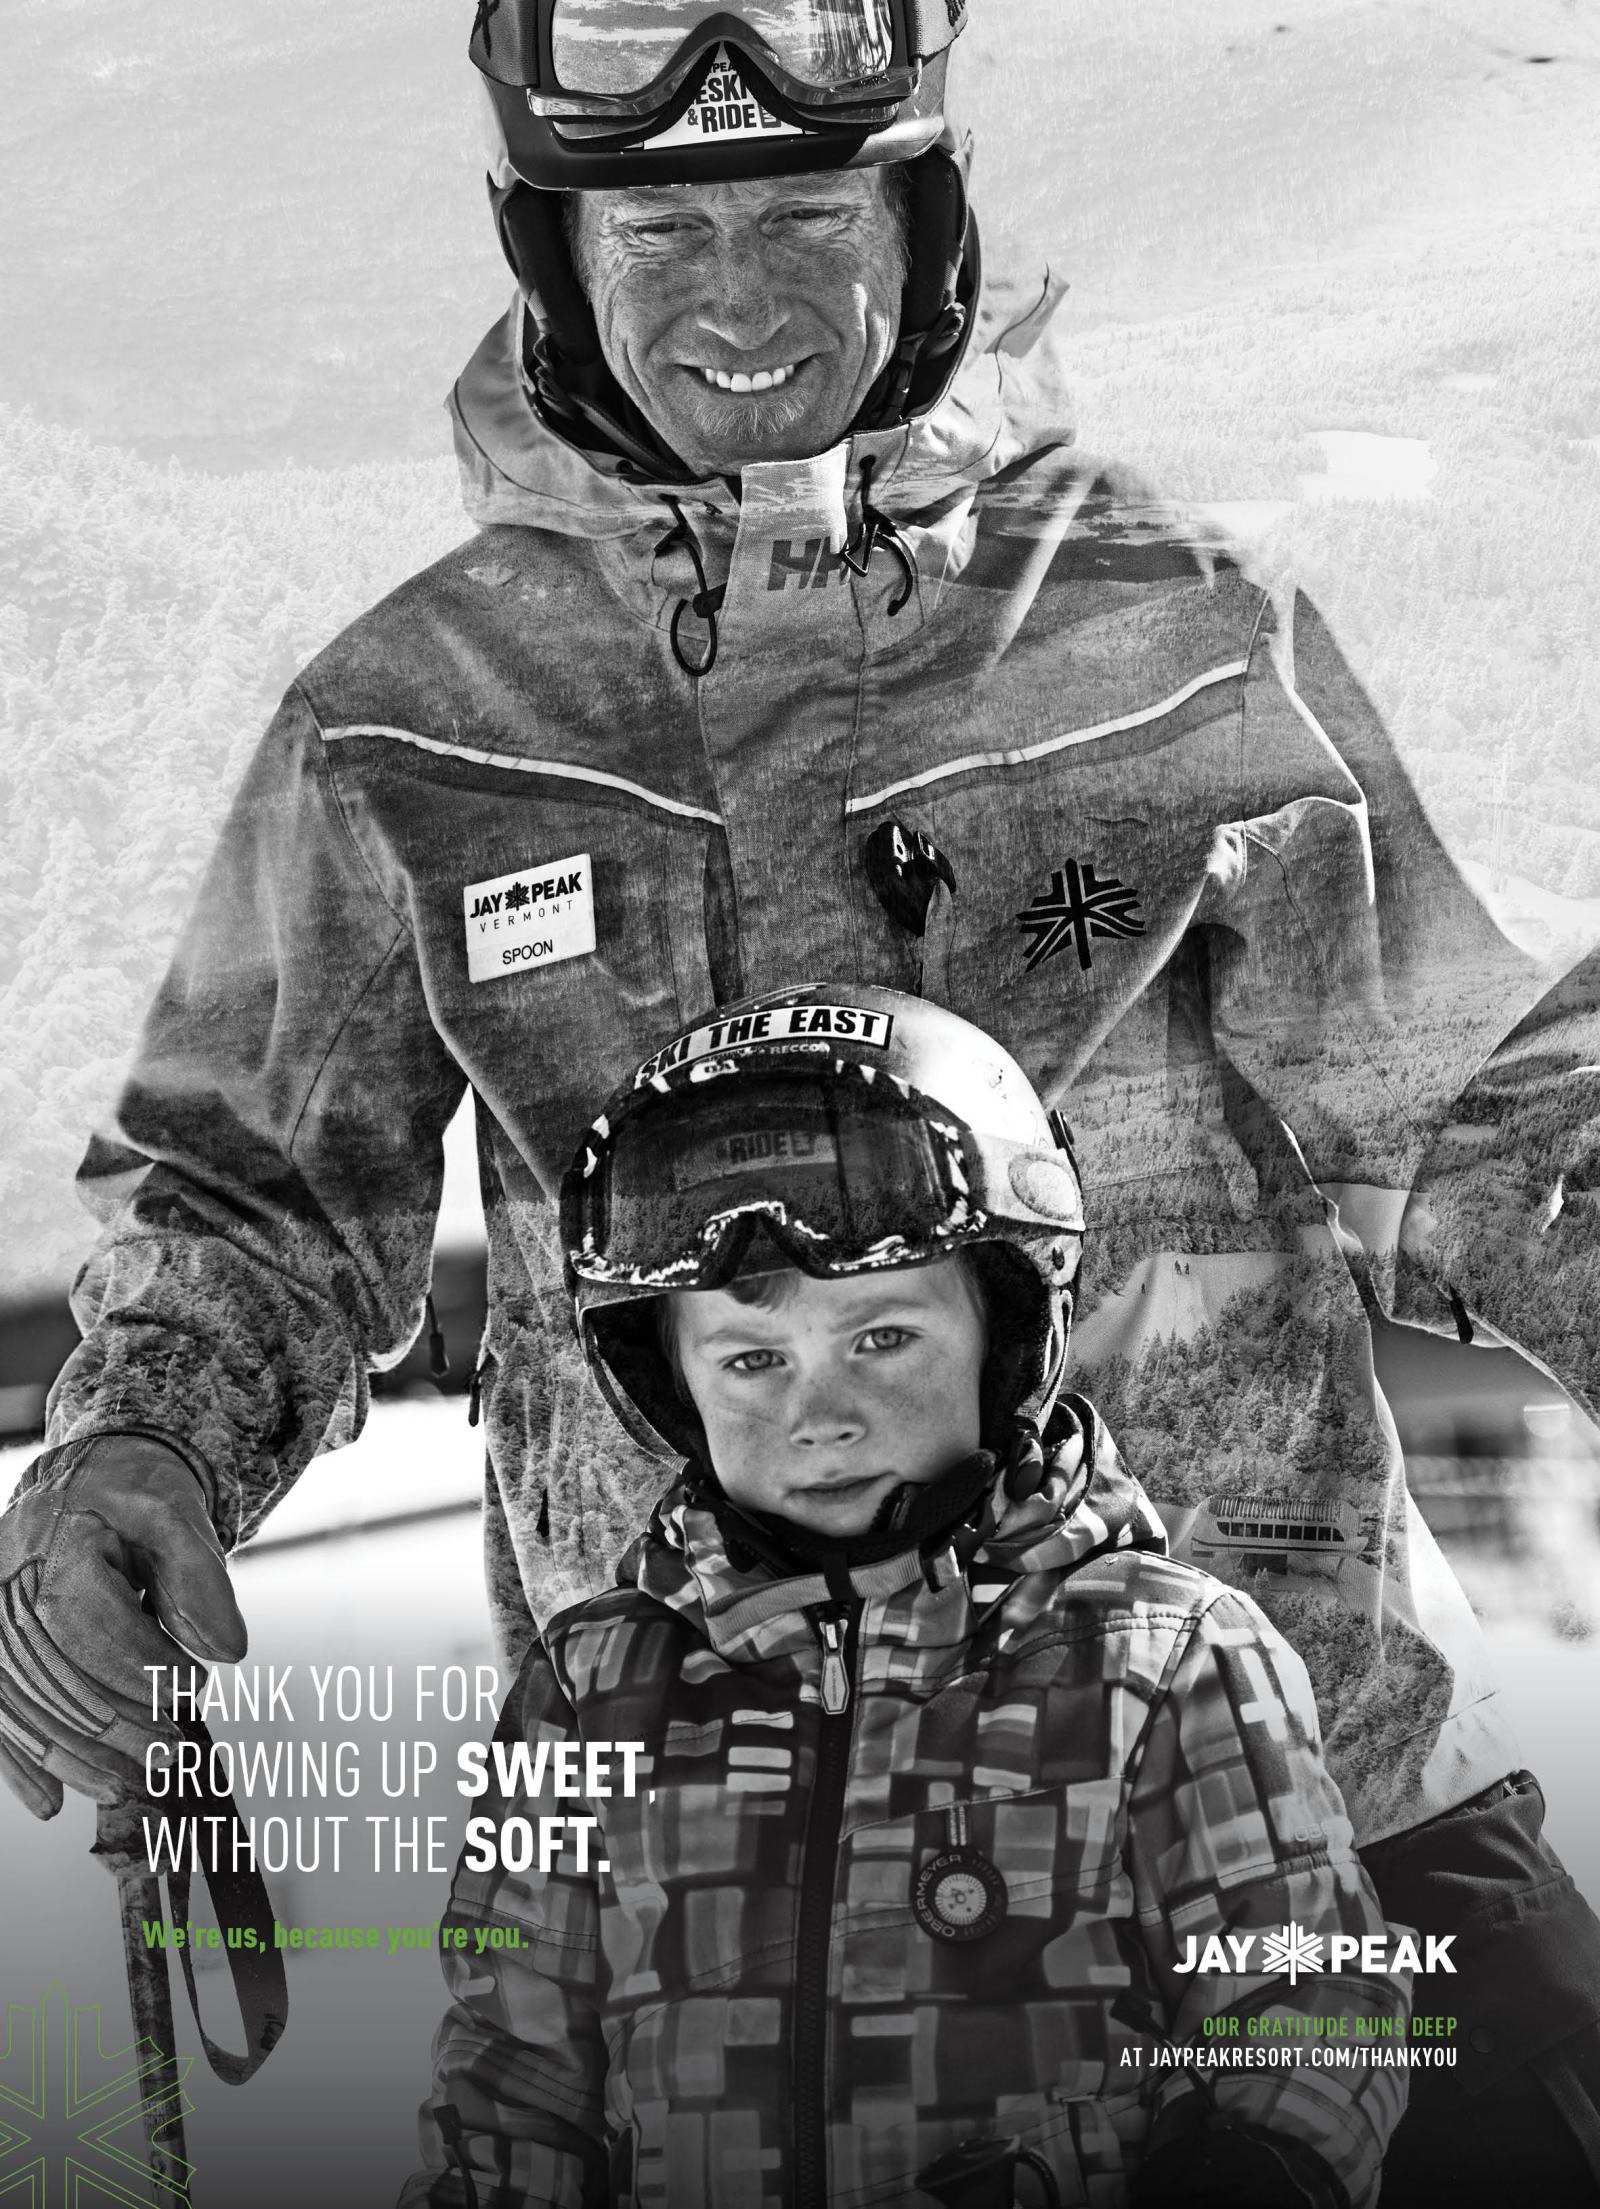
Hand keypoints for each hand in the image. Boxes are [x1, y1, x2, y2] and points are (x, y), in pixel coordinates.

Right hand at [0, 1435, 246, 1817]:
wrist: (89, 1477)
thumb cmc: (137, 1494)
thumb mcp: (179, 1518)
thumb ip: (202, 1582)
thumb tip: (229, 1653)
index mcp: (54, 1543)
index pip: (87, 1619)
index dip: (138, 1663)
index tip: (191, 1690)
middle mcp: (8, 1583)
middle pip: (52, 1670)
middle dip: (112, 1724)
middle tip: (170, 1757)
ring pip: (22, 1701)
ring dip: (73, 1754)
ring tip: (126, 1786)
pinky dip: (22, 1761)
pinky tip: (51, 1805)